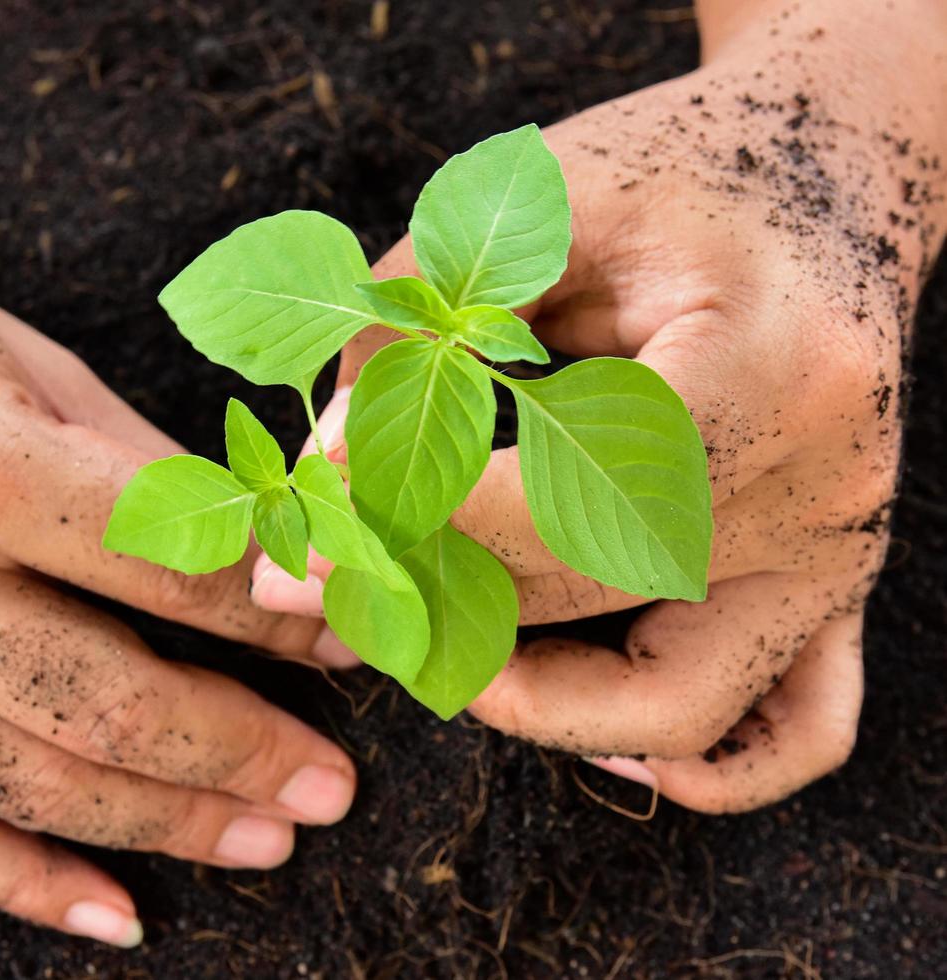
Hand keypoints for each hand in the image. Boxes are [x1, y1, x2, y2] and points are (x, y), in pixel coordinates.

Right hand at [0, 5, 358, 941]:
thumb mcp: (12, 353)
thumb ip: (133, 465)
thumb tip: (261, 555)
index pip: (175, 575)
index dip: (283, 618)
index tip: (349, 645)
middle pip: (114, 708)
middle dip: (244, 755)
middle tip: (333, 786)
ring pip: (34, 788)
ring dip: (165, 825)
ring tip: (264, 836)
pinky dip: (27, 883)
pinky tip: (117, 911)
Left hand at [254, 0, 946, 812]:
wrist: (838, 167)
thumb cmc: (689, 172)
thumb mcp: (553, 196)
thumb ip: (430, 312)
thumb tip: (324, 451)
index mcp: (765, 376)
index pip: (556, 501)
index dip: (410, 513)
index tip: (305, 508)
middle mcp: (821, 491)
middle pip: (587, 598)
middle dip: (423, 593)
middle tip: (307, 580)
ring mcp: (838, 552)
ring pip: (680, 704)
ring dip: (531, 697)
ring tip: (419, 637)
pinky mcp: (836, 579)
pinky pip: (793, 728)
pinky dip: (700, 760)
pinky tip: (590, 730)